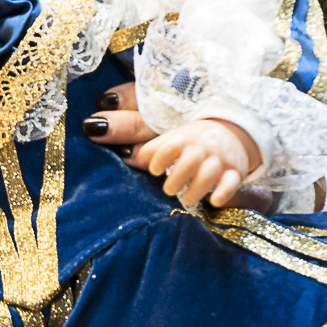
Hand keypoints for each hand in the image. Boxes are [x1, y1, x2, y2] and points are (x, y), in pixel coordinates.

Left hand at [82, 85, 276, 212]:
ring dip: (195, 188)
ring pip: (209, 174)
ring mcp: (218, 159)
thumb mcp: (161, 125)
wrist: (230, 131)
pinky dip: (222, 193)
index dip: (159, 155)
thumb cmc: (185, 132)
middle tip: (167, 187)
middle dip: (178, 175)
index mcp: (180, 132)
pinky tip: (212, 201)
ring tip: (184, 198)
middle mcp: (201, 145)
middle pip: (190, 158)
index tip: (152, 167)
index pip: (169, 142)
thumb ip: (130, 127)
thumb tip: (93, 126)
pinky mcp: (234, 172)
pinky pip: (231, 184)